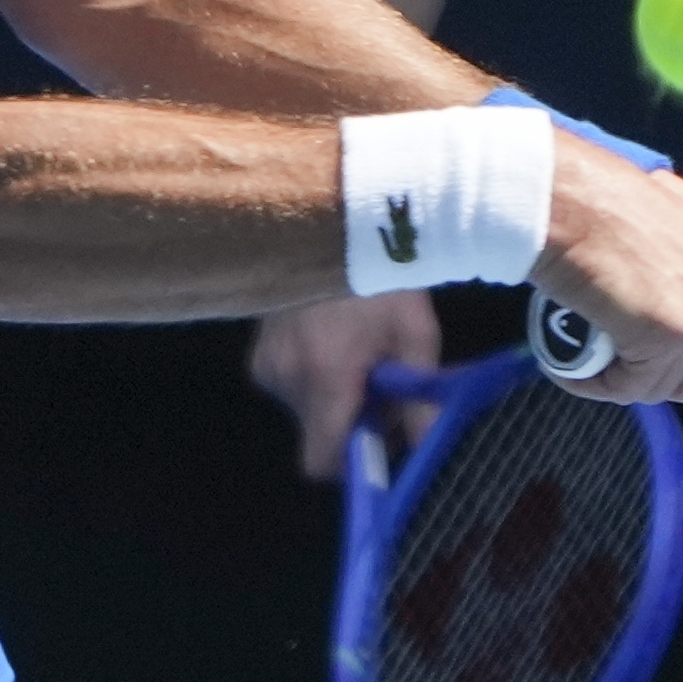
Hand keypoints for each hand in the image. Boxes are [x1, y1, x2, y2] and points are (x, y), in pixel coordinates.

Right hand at [248, 290, 440, 481]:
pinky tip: (330, 337)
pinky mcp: (256, 347)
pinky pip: (288, 382)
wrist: (337, 220)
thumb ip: (420, 399)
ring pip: (304, 407)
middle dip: (350, 419)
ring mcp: (266, 361)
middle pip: (317, 432)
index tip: (376, 437)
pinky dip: (312, 373)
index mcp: (326, 378)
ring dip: (332, 394)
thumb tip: (426, 448)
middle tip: (381, 380)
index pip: (321, 460)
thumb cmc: (384, 278)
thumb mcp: (416, 335)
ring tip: (356, 350)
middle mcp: (286, 377)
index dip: (351, 462)